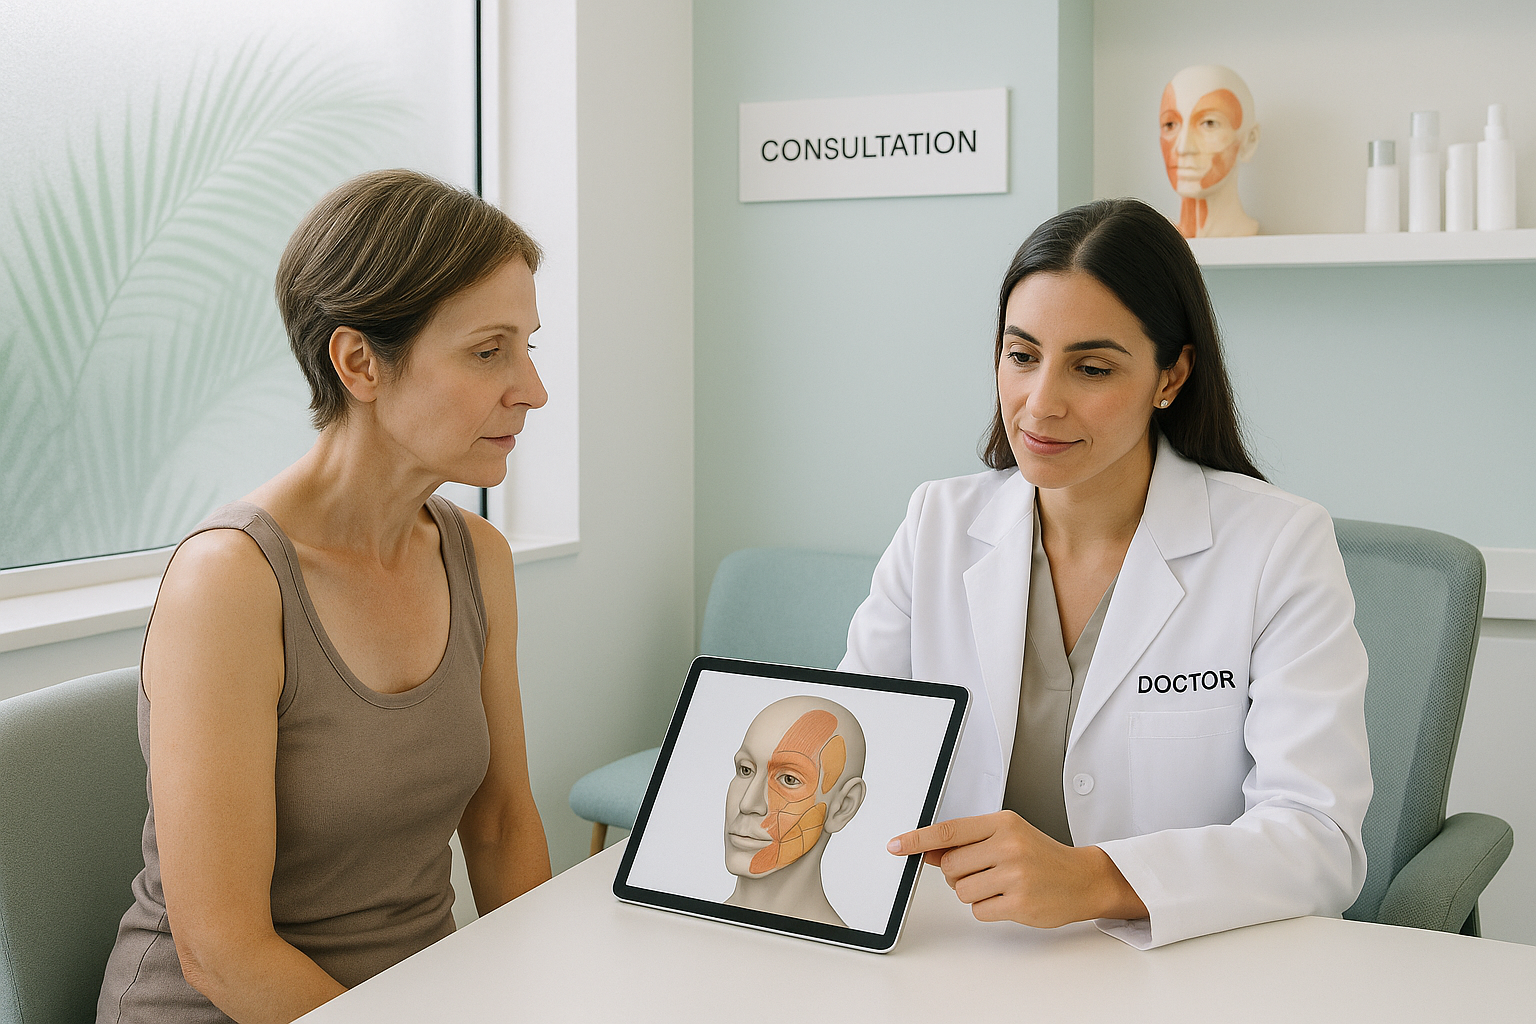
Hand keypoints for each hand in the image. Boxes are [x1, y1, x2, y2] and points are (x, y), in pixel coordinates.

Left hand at [887, 811, 1147, 927]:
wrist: (1083, 879)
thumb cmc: (1042, 856)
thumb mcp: (1007, 836)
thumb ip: (967, 841)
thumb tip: (926, 850)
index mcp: (1002, 823)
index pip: (948, 831)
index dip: (917, 839)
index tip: (896, 845)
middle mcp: (1008, 847)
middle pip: (950, 866)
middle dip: (959, 872)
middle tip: (985, 870)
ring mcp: (1014, 876)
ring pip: (961, 890)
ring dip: (973, 892)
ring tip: (1000, 884)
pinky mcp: (1019, 904)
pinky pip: (978, 910)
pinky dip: (986, 908)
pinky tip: (1007, 899)